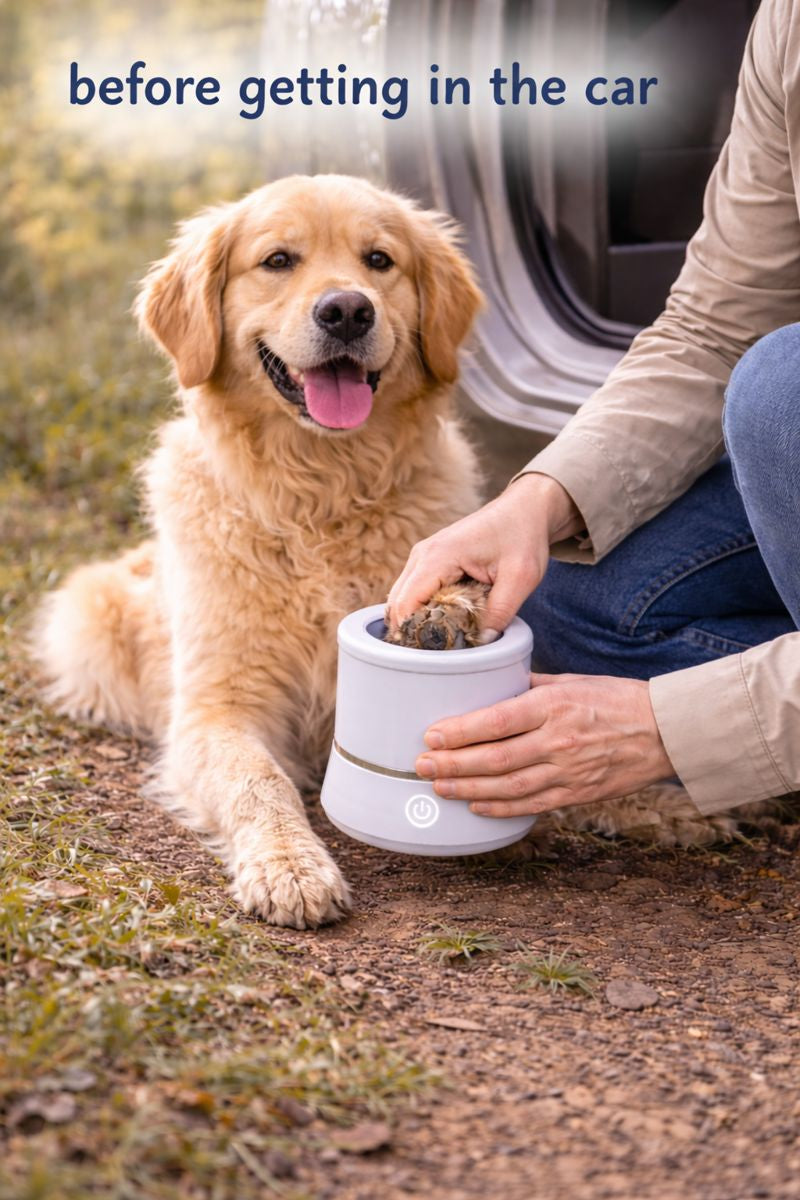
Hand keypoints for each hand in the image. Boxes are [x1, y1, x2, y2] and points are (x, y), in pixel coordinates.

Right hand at [387, 473, 581, 636]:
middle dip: (413, 630)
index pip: (407, 602)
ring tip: (444, 638)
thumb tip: (481, 642)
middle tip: (439, 653)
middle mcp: (423, 554)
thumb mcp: (521, 577)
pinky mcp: (428, 561)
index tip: (432, 654)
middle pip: (398, 603)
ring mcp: (422, 556)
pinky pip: (413, 591)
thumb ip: (500, 611)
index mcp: (440, 555)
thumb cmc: (523, 536)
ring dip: (418, 620)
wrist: (525, 509)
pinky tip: (445, 622)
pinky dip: (423, 609)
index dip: (413, 632)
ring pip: (402, 598)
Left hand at [415, 673, 674, 815]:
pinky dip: (500, 807)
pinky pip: (531, 805)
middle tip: (421, 765)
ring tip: (439, 786)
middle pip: (495, 758)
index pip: (496, 721)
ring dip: (468, 788)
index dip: (460, 732)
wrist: (664, 731)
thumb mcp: (570, 681)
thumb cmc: (614, 699)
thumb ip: (528, 688)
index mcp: (554, 706)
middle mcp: (558, 741)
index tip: (431, 735)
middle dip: (452, 764)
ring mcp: (568, 771)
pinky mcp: (577, 794)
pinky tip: (476, 804)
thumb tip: (487, 686)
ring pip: (508, 787)